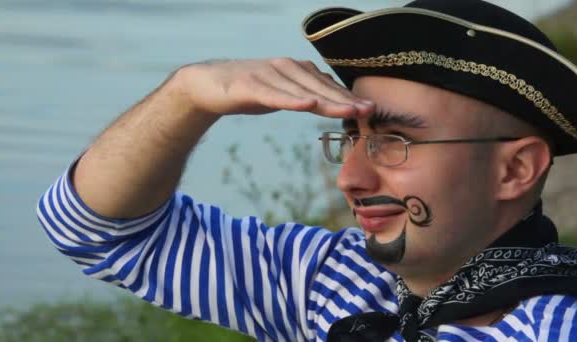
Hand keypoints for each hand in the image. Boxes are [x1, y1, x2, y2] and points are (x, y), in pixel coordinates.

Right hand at [175, 58, 374, 118]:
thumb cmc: (248, 89)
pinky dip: (291, 100)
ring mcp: (267, 75)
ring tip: (349, 110)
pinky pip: (274, 95)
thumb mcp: (280, 93)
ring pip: (301, 90)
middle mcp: (284, 68)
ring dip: (327, 101)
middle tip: (368, 110)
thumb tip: (326, 103)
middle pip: (319, 87)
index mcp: (294, 70)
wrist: (207, 84)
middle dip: (345, 99)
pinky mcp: (249, 85)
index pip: (325, 86)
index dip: (347, 97)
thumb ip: (302, 96)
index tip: (369, 108)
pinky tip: (308, 105)